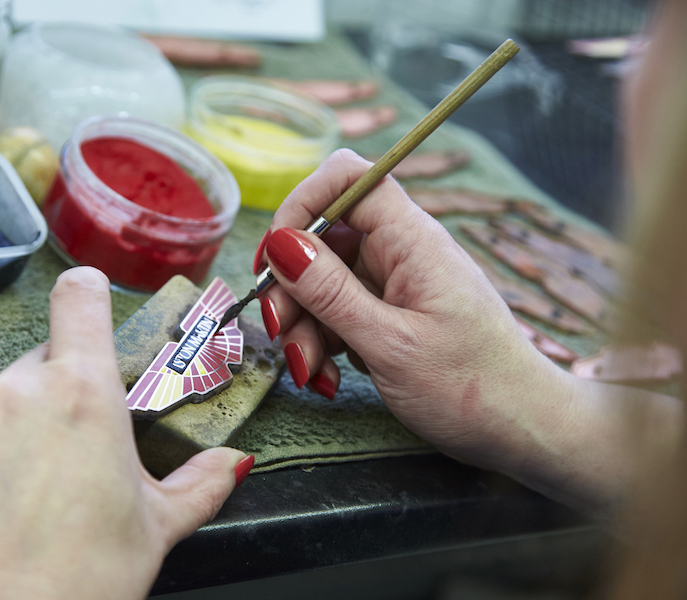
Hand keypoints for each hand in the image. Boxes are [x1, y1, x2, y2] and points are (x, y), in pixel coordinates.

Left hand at [0, 267, 249, 599]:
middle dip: (60, 392)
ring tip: (27, 491)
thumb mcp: (156, 528)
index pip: (79, 299)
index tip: (89, 300)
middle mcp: (17, 390)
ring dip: (16, 426)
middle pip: (44, 361)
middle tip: (72, 452)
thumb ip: (202, 482)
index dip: (87, 294)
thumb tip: (235, 462)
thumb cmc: (80, 581)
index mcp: (82, 393)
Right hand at [256, 149, 575, 473]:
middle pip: (323, 238)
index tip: (275, 256)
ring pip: (323, 281)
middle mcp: (401, 252)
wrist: (523, 429)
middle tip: (280, 333)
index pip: (347, 177)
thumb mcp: (390, 344)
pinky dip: (323, 342)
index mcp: (412, 240)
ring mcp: (394, 283)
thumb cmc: (472, 388)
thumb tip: (279, 243)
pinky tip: (329, 377)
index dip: (302, 203)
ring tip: (311, 372)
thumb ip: (331, 293)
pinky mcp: (390, 314)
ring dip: (303, 325)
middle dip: (291, 286)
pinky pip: (339, 312)